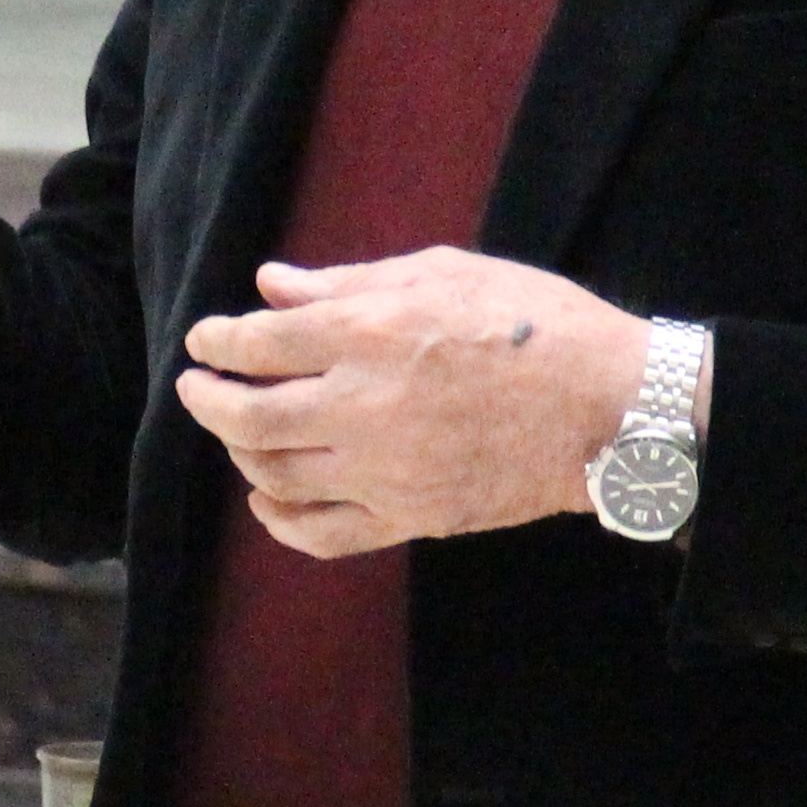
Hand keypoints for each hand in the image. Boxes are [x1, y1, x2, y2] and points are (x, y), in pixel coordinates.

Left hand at [173, 249, 649, 558]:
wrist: (611, 406)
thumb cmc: (535, 323)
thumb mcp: (442, 272)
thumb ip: (348, 281)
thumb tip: (272, 285)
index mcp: (371, 332)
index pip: (258, 344)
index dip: (216, 342)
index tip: (205, 340)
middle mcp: (364, 405)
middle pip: (247, 417)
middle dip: (206, 401)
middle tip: (195, 388)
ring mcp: (385, 470)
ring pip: (274, 475)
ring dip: (240, 453)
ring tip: (238, 433)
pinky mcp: (410, 516)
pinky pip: (322, 534)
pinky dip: (280, 522)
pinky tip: (268, 501)